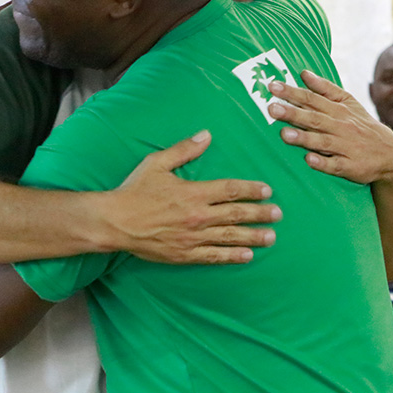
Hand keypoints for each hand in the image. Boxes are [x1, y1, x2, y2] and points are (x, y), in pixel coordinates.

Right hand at [101, 131, 281, 264]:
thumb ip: (184, 150)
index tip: (267, 191)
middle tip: (278, 214)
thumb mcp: (157, 163)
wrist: (114, 222)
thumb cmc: (134, 191)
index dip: (252, 190)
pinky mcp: (185, 254)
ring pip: (230, 237)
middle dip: (260, 214)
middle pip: (237, 214)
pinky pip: (214, 256)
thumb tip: (206, 135)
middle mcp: (198, 215)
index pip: (231, 190)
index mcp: (194, 192)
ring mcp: (193, 237)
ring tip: (271, 237)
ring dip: (253, 236)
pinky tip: (247, 256)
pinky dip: (232, 256)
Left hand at [265, 71, 392, 184]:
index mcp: (338, 110)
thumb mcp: (348, 102)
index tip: (272, 86)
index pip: (312, 99)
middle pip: (314, 118)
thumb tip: (303, 73)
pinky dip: (322, 163)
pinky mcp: (349, 167)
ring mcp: (345, 147)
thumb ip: (325, 88)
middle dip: (293, 113)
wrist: (389, 153)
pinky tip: (309, 160)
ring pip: (322, 141)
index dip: (292, 93)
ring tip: (284, 134)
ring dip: (303, 138)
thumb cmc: (361, 125)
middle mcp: (340, 127)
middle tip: (271, 108)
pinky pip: (335, 165)